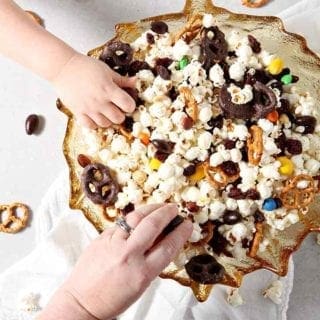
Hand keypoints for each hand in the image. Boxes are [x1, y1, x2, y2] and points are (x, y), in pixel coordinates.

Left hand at [38, 204, 191, 319]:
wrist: (82, 301)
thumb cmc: (113, 297)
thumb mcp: (142, 283)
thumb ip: (154, 259)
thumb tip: (165, 237)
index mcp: (142, 273)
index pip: (168, 246)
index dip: (181, 232)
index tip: (187, 224)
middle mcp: (128, 255)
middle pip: (153, 225)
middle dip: (166, 213)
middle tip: (174, 208)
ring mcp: (113, 244)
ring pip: (135, 217)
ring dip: (151, 208)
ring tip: (159, 207)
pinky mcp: (101, 237)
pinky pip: (121, 223)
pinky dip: (133, 218)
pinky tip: (140, 216)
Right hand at [53, 52, 135, 128]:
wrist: (63, 68)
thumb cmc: (86, 67)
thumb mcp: (107, 71)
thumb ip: (122, 80)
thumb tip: (136, 82)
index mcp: (109, 89)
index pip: (128, 105)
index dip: (130, 105)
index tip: (126, 102)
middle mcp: (100, 101)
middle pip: (118, 118)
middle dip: (121, 114)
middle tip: (116, 108)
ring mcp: (89, 109)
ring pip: (105, 124)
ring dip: (108, 120)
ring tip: (106, 112)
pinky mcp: (78, 112)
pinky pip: (90, 126)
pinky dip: (94, 124)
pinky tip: (95, 117)